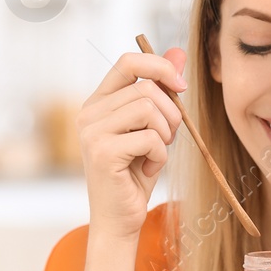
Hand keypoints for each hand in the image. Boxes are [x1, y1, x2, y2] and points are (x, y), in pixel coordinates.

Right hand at [77, 48, 186, 240]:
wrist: (119, 219)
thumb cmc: (135, 173)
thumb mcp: (154, 126)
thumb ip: (162, 90)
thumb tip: (179, 52)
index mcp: (98, 102)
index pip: (127, 61)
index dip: (160, 66)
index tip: (181, 86)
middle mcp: (89, 113)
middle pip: (147, 88)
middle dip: (171, 114)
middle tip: (166, 140)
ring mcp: (92, 132)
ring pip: (149, 109)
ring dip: (166, 134)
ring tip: (155, 154)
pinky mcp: (102, 152)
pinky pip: (150, 137)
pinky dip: (160, 156)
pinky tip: (147, 170)